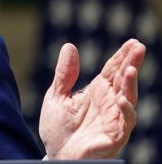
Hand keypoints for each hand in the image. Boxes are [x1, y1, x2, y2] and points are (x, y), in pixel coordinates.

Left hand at [39, 39, 145, 158]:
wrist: (56, 156)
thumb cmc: (58, 129)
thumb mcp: (56, 96)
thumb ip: (64, 74)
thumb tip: (69, 45)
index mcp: (97, 92)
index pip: (112, 70)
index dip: (122, 56)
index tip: (133, 42)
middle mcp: (109, 103)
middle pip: (123, 80)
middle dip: (131, 64)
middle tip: (138, 48)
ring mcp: (113, 119)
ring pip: (128, 99)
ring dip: (130, 85)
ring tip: (130, 70)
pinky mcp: (114, 136)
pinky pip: (124, 123)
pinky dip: (125, 111)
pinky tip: (121, 99)